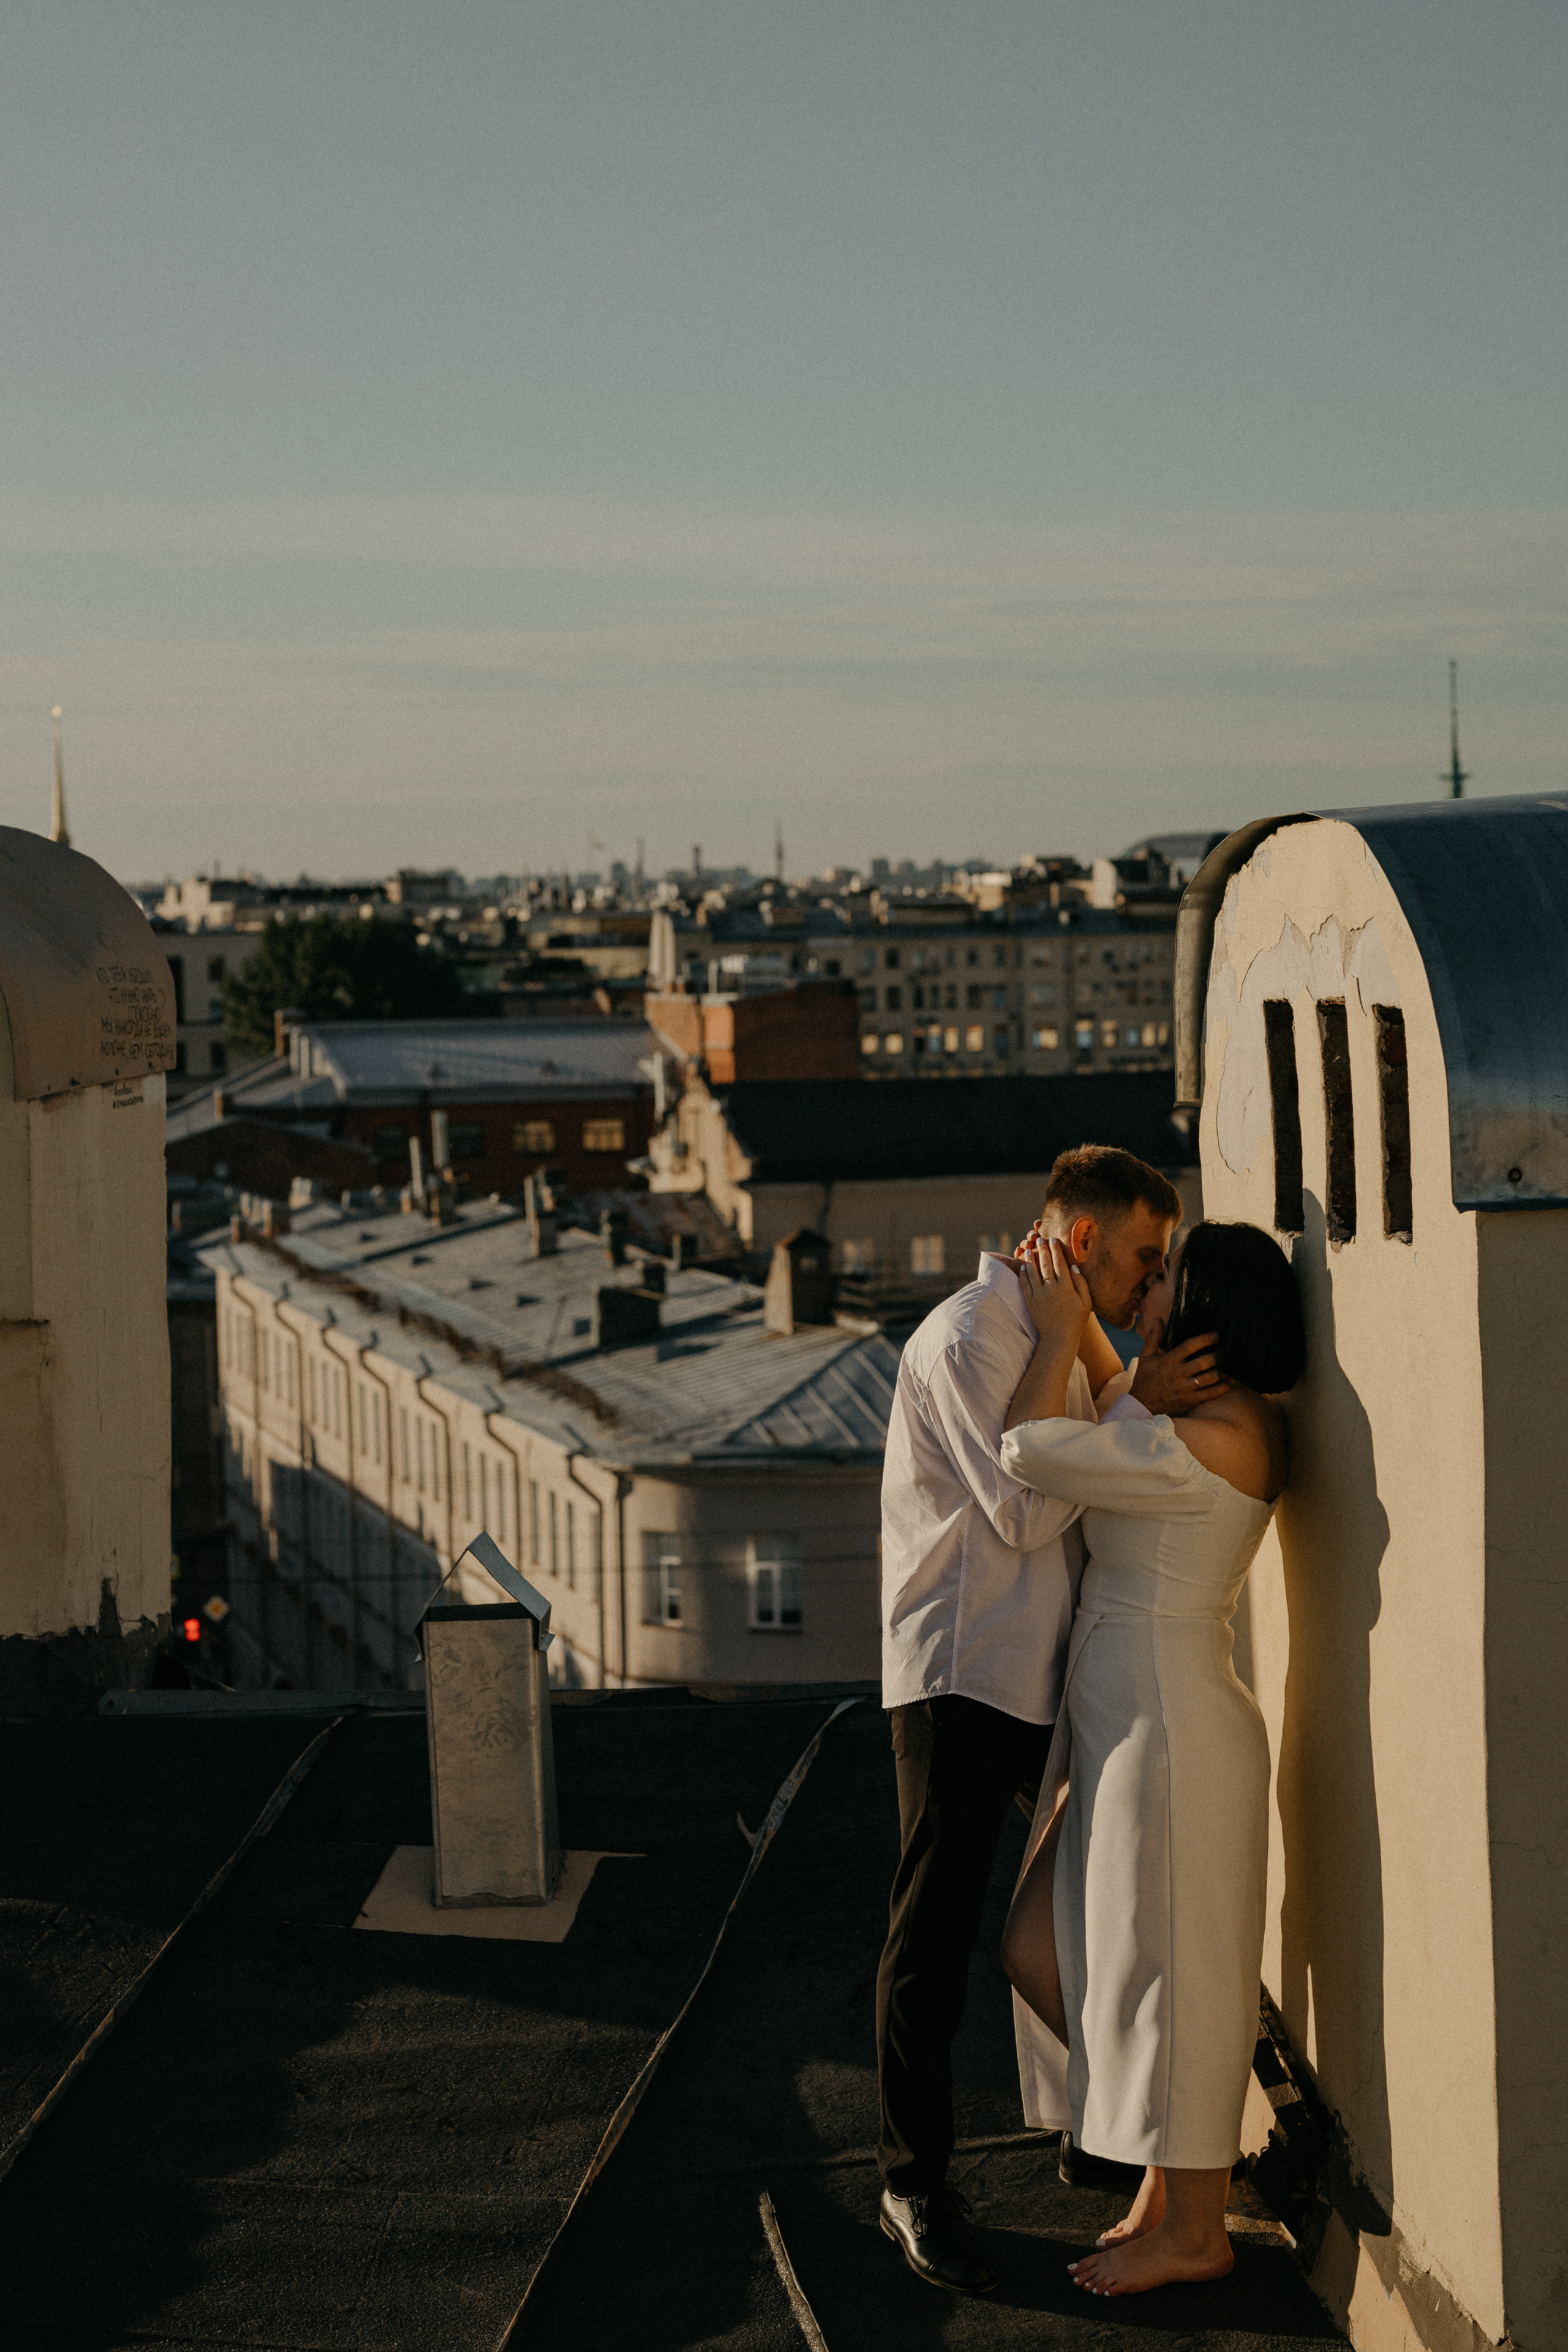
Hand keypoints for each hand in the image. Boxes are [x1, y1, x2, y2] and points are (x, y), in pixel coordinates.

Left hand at [1017, 1235, 1092, 1350]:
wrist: (1058, 1338)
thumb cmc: (1075, 1321)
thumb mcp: (1086, 1303)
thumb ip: (1081, 1284)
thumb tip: (1074, 1267)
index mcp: (1066, 1287)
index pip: (1059, 1263)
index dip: (1056, 1250)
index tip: (1053, 1239)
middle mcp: (1051, 1289)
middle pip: (1045, 1264)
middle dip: (1042, 1249)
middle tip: (1039, 1238)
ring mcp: (1038, 1295)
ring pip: (1032, 1272)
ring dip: (1030, 1259)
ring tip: (1029, 1249)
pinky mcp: (1029, 1302)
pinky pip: (1024, 1285)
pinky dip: (1023, 1274)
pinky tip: (1022, 1266)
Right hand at [1130, 1320, 1230, 1416]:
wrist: (1141, 1406)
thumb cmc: (1144, 1380)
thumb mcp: (1144, 1358)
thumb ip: (1153, 1339)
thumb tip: (1159, 1320)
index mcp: (1167, 1361)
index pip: (1187, 1347)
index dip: (1203, 1340)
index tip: (1216, 1334)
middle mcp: (1177, 1374)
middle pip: (1201, 1363)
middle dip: (1217, 1355)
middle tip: (1230, 1348)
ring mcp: (1184, 1389)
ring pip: (1208, 1378)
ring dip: (1222, 1370)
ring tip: (1234, 1362)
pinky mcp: (1190, 1400)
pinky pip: (1209, 1394)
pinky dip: (1222, 1388)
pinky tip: (1231, 1381)